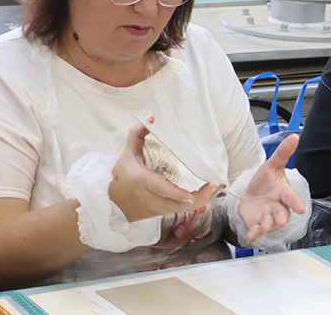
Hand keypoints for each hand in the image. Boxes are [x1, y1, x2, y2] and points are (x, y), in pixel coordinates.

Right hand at [108, 117, 222, 221]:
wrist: (112, 204)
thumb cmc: (121, 177)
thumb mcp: (127, 154)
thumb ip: (137, 134)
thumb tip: (151, 118)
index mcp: (142, 181)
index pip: (160, 188)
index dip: (176, 193)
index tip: (191, 195)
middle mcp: (152, 197)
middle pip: (178, 202)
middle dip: (200, 196)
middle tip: (217, 184)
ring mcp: (159, 208)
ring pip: (183, 208)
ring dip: (203, 199)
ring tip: (218, 188)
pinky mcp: (163, 212)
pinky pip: (183, 210)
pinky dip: (198, 203)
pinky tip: (210, 194)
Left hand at [237, 134, 305, 243]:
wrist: (253, 192)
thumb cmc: (266, 180)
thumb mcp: (272, 165)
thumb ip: (283, 153)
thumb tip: (294, 137)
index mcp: (283, 193)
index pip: (291, 198)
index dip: (296, 203)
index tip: (301, 209)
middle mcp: (277, 207)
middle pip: (282, 214)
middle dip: (281, 218)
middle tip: (281, 222)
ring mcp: (267, 216)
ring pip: (270, 223)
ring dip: (267, 226)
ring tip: (264, 228)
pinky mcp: (256, 223)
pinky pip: (257, 230)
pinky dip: (254, 234)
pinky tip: (251, 237)